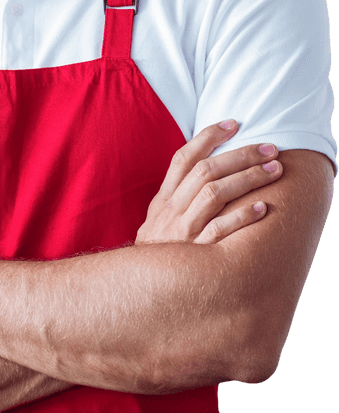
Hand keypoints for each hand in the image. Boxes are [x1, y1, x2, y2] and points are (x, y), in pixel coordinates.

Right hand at [136, 120, 281, 244]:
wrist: (139, 289)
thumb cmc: (160, 251)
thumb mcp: (159, 220)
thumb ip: (177, 197)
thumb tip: (205, 170)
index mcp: (164, 198)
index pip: (184, 157)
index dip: (208, 137)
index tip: (234, 123)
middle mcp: (172, 209)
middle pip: (206, 171)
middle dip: (240, 155)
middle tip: (269, 149)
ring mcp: (183, 230)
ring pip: (215, 194)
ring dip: (247, 178)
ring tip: (274, 170)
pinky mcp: (196, 252)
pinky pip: (220, 230)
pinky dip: (241, 217)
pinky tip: (262, 207)